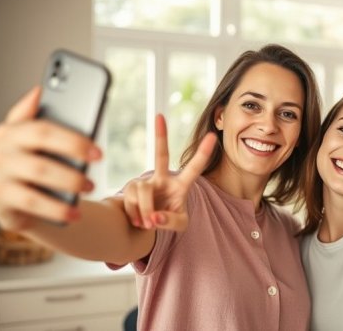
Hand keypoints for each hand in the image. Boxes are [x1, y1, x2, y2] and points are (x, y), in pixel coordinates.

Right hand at [0, 87, 100, 229]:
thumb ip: (38, 116)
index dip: (73, 140)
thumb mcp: (32, 138)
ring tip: (90, 188)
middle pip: (40, 150)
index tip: (99, 152)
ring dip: (68, 181)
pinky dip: (56, 209)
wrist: (8, 194)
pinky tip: (76, 213)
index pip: (43, 129)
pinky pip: (31, 204)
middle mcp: (1, 151)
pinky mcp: (1, 201)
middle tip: (98, 165)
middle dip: (73, 156)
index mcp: (13, 131)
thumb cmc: (30, 158)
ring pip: (37, 174)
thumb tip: (39, 90)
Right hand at [122, 114, 215, 230]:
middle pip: (161, 155)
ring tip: (147, 224)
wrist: (148, 223)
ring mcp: (145, 181)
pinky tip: (137, 220)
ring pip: (143, 192)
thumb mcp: (179, 225)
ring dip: (144, 212)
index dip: (203, 153)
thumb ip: (171, 222)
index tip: (213, 136)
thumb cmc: (169, 219)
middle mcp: (163, 178)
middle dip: (160, 136)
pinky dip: (134, 215)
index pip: (194, 168)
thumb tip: (154, 217)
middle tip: (159, 116)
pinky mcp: (130, 187)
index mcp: (181, 185)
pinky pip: (130, 200)